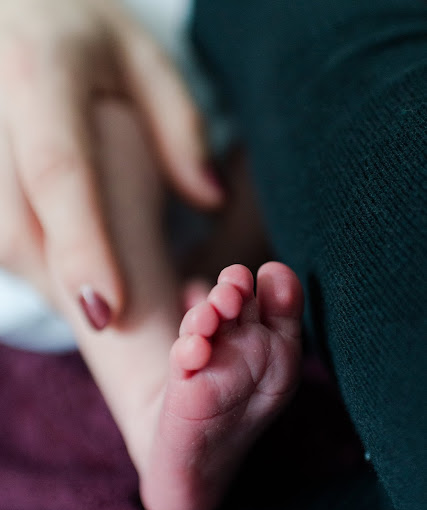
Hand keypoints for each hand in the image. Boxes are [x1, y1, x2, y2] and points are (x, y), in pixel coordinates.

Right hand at [0, 0, 223, 327]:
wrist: (15, 12)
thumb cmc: (85, 37)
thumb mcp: (146, 61)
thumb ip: (182, 128)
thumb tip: (212, 201)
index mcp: (40, 75)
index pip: (57, 173)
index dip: (80, 246)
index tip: (107, 312)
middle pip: (12, 222)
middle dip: (61, 282)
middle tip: (113, 320)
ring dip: (43, 279)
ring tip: (91, 294)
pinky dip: (28, 262)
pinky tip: (61, 267)